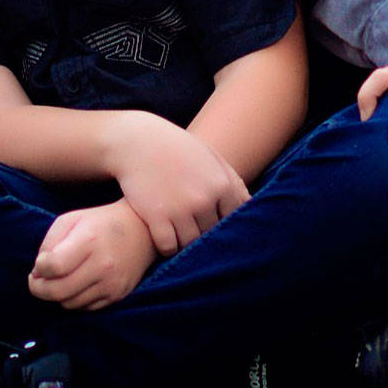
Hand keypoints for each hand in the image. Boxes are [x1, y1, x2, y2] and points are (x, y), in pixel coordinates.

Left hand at [29, 201, 156, 309]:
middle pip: (58, 291)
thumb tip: (38, 271)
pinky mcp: (117, 295)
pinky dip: (74, 299)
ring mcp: (111, 283)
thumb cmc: (101, 222)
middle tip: (36, 280)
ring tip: (58, 280)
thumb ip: (50, 242)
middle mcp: (102, 265)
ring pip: (69, 303)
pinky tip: (76, 284)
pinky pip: (85, 308)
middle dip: (39, 288)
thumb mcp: (72, 219)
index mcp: (89, 241)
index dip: (39, 269)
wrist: (141, 229)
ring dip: (57, 295)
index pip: (54, 267)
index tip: (39, 264)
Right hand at [107, 114, 248, 254]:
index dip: (224, 225)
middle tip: (194, 232)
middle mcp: (203, 199)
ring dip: (185, 243)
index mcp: (221, 184)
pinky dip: (167, 247)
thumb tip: (250, 205)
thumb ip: (232, 181)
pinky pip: (168, 247)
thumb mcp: (210, 157)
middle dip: (204, 234)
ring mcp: (179, 209)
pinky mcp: (156, 217)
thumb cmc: (177, 149)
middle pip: (211, 234)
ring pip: (190, 244)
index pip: (233, 220)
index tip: (216, 226)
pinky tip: (165, 238)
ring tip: (180, 236)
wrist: (138, 141)